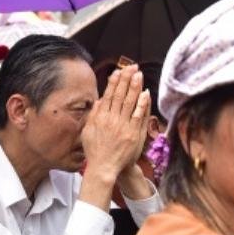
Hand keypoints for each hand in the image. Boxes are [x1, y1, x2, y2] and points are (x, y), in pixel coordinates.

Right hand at [81, 65, 150, 183]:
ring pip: (129, 102)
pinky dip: (142, 104)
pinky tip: (145, 93)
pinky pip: (138, 116)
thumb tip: (99, 101)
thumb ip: (94, 114)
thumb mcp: (88, 131)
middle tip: (132, 67)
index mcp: (100, 117)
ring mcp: (122, 126)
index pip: (109, 95)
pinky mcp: (132, 133)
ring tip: (139, 74)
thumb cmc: (95, 151)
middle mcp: (111, 119)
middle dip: (126, 79)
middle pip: (120, 95)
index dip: (114, 82)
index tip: (119, 71)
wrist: (103, 167)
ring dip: (134, 87)